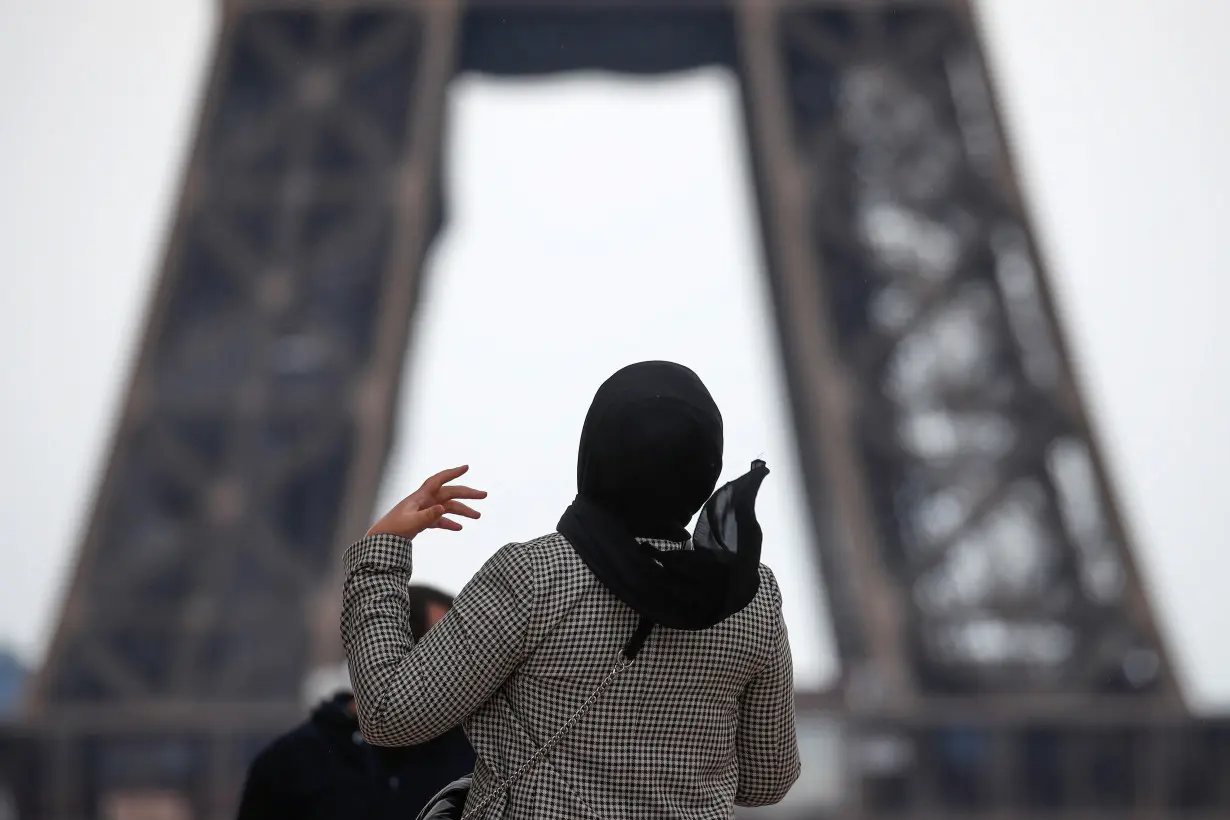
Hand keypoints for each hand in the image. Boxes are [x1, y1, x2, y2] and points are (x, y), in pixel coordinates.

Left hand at [366, 465, 486, 539]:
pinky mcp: (423, 521)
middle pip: (449, 493)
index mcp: (420, 497)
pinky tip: (459, 528)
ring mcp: (424, 510)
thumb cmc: (393, 530)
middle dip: (467, 493)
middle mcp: (424, 501)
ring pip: (448, 507)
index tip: (466, 467)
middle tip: (484, 495)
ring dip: (463, 511)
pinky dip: (450, 522)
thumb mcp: (411, 523)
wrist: (381, 540)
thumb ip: (428, 516)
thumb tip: (443, 508)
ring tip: (478, 516)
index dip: (452, 473)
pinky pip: (441, 519)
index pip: (439, 480)